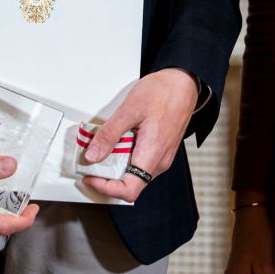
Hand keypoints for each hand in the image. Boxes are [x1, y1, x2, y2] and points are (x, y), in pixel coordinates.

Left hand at [80, 68, 199, 202]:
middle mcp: (159, 161)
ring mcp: (161, 157)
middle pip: (129, 183)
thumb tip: (93, 155)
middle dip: (107, 174)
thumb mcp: (130, 110)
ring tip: (104, 145)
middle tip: (92, 158)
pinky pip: (139, 162)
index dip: (106, 188)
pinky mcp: (160, 150)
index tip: (90, 177)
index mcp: (153, 154)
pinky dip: (124, 156)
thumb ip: (109, 135)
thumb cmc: (164, 92)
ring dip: (115, 164)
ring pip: (133, 173)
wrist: (183, 83)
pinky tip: (118, 140)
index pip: (128, 190)